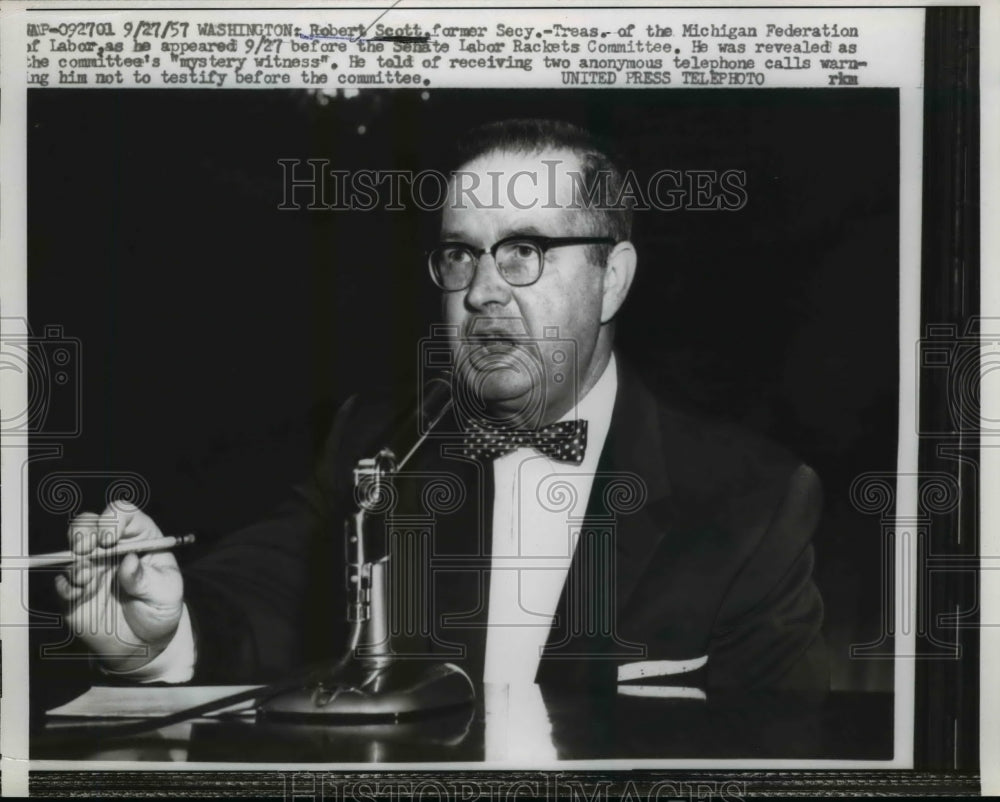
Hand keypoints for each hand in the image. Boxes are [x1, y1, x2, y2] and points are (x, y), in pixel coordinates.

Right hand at [54, 500, 183, 671]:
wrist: (143, 642)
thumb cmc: (160, 609)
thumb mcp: (165, 594)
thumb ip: (146, 578)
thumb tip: (129, 560)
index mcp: (139, 539)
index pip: (123, 514)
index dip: (113, 519)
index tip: (110, 539)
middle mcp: (112, 548)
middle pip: (89, 522)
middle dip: (83, 531)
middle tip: (86, 550)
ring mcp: (91, 566)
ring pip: (71, 547)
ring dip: (74, 559)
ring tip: (87, 578)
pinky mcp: (75, 590)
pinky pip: (61, 581)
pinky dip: (66, 585)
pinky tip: (80, 595)